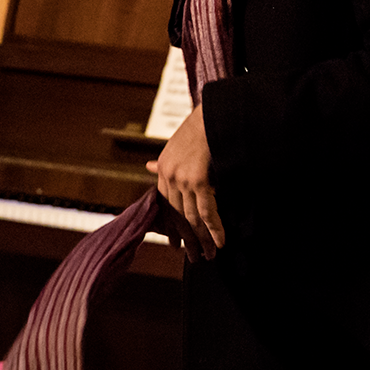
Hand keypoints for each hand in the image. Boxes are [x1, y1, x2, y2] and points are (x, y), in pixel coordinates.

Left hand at [147, 105, 223, 261]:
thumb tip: (149, 166)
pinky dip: (214, 228)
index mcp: (164, 167)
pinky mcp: (199, 181)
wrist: (215, 112)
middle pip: (179, 215)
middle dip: (188, 239)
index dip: (172, 226)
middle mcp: (169, 175)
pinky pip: (206, 211)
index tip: (176, 244)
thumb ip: (165, 160)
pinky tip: (220, 241)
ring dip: (202, 239)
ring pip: (192, 217)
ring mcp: (183, 179)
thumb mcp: (176, 142)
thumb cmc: (202, 124)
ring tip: (209, 254)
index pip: (166, 205)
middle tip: (194, 257)